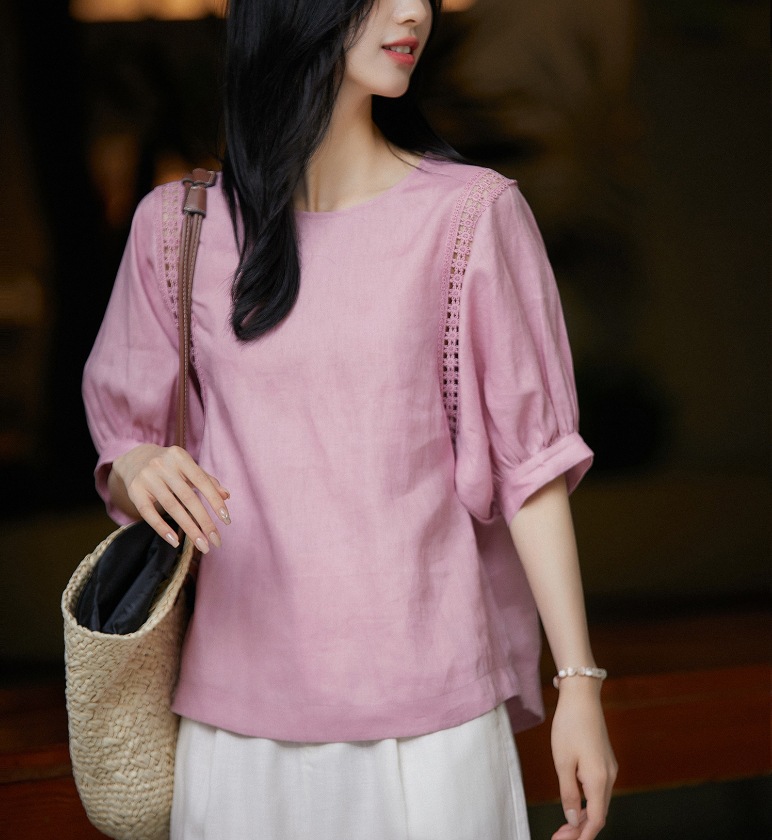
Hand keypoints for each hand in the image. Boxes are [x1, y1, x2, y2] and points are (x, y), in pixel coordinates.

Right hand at [112, 444, 230, 552]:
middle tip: (216, 541)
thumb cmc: (170, 466)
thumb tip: (226, 496)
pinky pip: (148, 513)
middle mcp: (162, 465)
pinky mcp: (134, 491)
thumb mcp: (187, 467)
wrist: (134, 459)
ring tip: (202, 546)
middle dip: (204, 522)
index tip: (226, 520)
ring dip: (189, 529)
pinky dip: (162, 529)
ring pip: (171, 507)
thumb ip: (207, 480)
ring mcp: (146, 478)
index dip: (215, 501)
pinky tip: (175, 542)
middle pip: (188, 498)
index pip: (201, 481)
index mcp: (179, 456)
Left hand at [550, 678, 616, 839]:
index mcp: (599, 780)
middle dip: (580, 829)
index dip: (582, 836)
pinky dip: (586, 801)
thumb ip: (568, 794)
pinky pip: (598, 789)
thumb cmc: (569, 725)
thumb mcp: (562, 762)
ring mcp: (609, 768)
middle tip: (558, 836)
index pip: (596, 820)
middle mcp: (610, 777)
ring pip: (599, 802)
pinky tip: (573, 803)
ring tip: (563, 825)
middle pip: (598, 814)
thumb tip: (574, 820)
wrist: (582, 696)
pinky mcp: (605, 760)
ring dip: (583, 816)